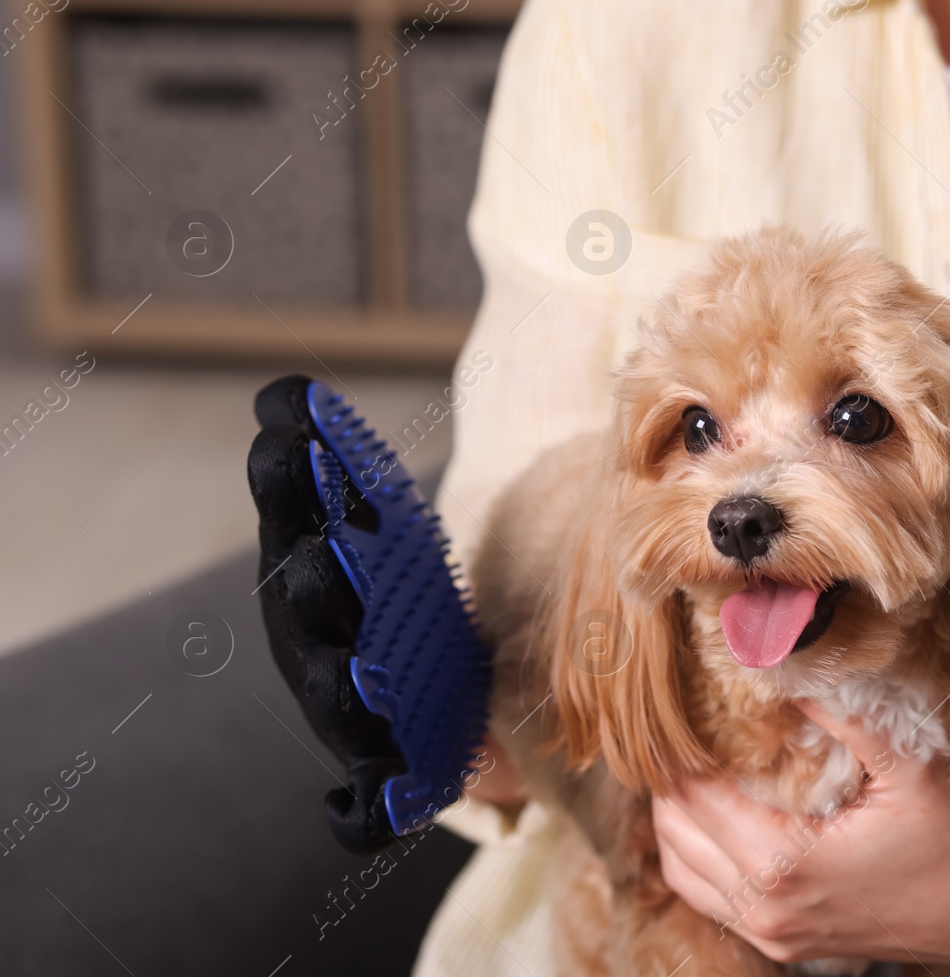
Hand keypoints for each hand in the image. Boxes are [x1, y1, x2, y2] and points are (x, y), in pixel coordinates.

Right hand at [248, 374, 407, 852]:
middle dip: (318, 581)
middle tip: (331, 548)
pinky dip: (355, 811)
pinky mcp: (382, 760)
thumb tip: (287, 392)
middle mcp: (315, 630)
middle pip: (309, 605)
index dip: (292, 477)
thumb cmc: (372, 575)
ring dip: (347, 685)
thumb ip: (323, 457)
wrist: (408, 665)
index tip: (297, 433)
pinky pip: (362, 800)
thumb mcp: (359, 512)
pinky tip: (354, 810)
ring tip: (364, 674)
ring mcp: (343, 697)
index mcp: (310, 558)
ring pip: (337, 696)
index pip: (293, 510)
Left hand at [653, 702, 949, 967]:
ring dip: (679, 824)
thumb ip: (842, 713)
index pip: (697, 801)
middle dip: (672, 784)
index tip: (676, 710)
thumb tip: (783, 666)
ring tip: (689, 769)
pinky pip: (713, 902)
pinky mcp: (789, 945)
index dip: (681, 753)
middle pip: (677, 839)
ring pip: (686, 876)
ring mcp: (777, 935)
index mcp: (786, 862)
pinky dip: (699, 861)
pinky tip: (716, 821)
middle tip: (678, 731)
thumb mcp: (908, 762)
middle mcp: (769, 908)